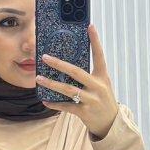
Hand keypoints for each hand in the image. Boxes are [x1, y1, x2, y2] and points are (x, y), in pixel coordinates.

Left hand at [36, 23, 117, 139]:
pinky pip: (67, 106)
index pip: (99, 56)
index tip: (90, 26)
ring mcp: (91, 100)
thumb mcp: (101, 84)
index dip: (95, 41)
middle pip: (76, 72)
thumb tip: (69, 63)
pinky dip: (55, 104)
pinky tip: (45, 100)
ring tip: (39, 78)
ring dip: (52, 84)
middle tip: (45, 57)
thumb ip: (89, 74)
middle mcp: (98, 87)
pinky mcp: (85, 112)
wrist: (110, 123)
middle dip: (59, 64)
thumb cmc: (103, 99)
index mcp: (102, 77)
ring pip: (68, 90)